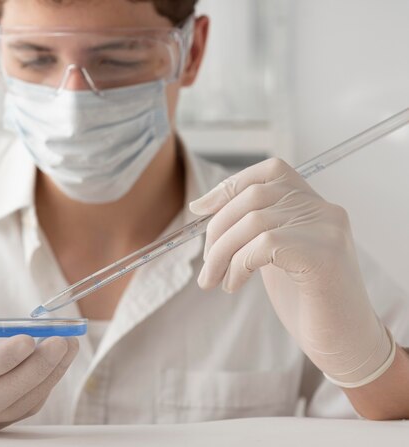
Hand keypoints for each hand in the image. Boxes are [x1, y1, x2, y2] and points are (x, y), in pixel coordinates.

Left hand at [189, 158, 393, 387]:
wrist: (345, 344)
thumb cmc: (307, 302)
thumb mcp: (276, 254)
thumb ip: (254, 228)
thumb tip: (203, 206)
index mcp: (314, 205)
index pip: (269, 172)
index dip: (230, 186)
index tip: (199, 209)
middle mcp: (325, 210)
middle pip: (254, 195)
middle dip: (218, 228)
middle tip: (208, 263)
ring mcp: (327, 230)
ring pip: (253, 221)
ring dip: (222, 253)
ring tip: (215, 280)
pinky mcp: (324, 255)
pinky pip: (264, 244)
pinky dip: (238, 265)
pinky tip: (235, 284)